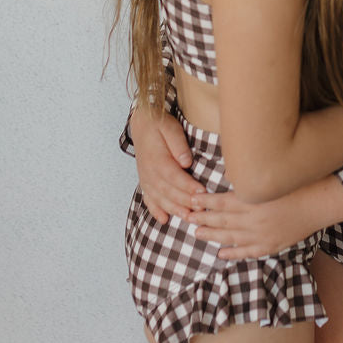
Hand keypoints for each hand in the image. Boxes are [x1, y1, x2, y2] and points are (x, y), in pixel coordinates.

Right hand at [129, 107, 196, 222]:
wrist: (140, 122)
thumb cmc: (158, 124)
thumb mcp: (170, 127)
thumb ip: (178, 144)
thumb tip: (186, 161)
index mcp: (157, 159)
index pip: (174, 177)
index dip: (188, 186)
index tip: (202, 193)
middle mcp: (150, 172)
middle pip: (168, 191)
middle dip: (185, 202)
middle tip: (200, 209)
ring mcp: (146, 178)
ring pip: (159, 198)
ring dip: (173, 209)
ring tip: (187, 217)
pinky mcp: (145, 181)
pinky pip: (148, 199)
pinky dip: (155, 210)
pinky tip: (164, 219)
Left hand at [189, 178, 342, 258]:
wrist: (322, 201)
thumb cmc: (300, 183)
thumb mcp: (273, 176)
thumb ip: (252, 181)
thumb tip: (233, 179)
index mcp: (254, 199)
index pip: (221, 202)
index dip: (205, 202)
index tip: (192, 200)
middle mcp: (254, 219)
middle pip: (222, 220)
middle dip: (203, 219)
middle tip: (187, 218)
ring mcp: (262, 235)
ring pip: (231, 237)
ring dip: (212, 236)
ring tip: (197, 234)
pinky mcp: (271, 245)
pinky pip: (248, 252)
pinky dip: (233, 253)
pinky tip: (221, 253)